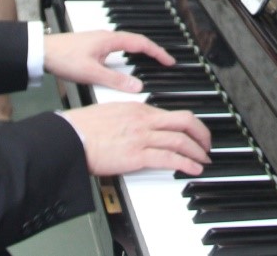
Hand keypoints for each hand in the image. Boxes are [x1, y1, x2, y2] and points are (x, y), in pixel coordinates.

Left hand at [44, 30, 176, 91]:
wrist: (41, 52)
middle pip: (136, 41)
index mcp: (110, 40)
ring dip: (140, 52)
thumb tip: (137, 86)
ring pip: (126, 44)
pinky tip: (124, 65)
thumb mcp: (92, 73)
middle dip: (152, 51)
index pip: (142, 43)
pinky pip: (117, 48)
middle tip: (164, 62)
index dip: (158, 52)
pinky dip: (127, 55)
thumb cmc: (63, 58)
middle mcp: (107, 37)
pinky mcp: (92, 46)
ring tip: (149, 62)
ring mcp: (99, 40)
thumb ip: (115, 81)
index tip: (169, 61)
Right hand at [60, 102, 211, 176]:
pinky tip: (193, 169)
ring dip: (197, 152)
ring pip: (181, 140)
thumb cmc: (82, 128)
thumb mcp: (110, 112)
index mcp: (137, 108)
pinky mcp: (137, 155)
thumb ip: (128, 117)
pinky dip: (186, 163)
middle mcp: (144, 120)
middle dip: (202, 134)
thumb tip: (138, 125)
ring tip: (204, 160)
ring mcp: (142, 137)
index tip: (194, 133)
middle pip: (185, 122)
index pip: (172, 113)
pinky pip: (169, 158)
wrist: (69, 138)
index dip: (189, 124)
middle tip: (207, 144)